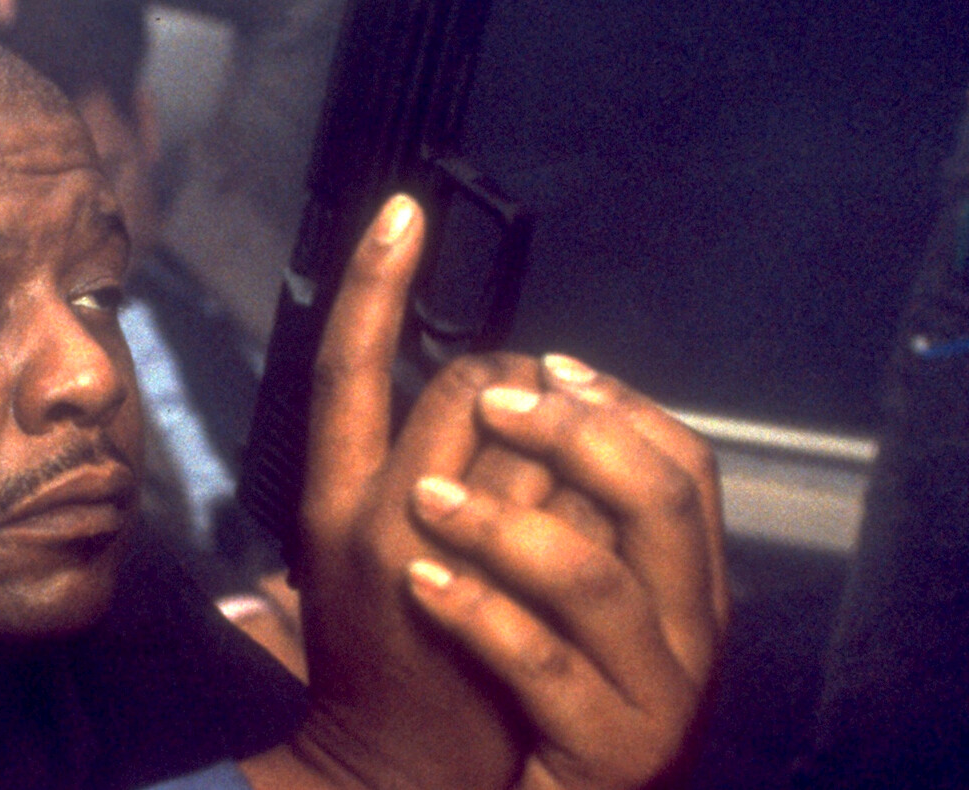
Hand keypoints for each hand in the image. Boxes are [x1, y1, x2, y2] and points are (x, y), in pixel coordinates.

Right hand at [240, 194, 725, 788]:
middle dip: (519, 388)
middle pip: (472, 386)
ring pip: (536, 438)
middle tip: (531, 422)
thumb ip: (396, 465)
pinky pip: (575, 501)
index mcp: (327, 494)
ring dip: (565, 446)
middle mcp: (375, 512)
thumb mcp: (345, 542)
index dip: (374, 281)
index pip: (345, 364)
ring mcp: (441, 553)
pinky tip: (583, 528)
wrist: (394, 756)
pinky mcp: (502, 591)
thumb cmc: (378, 638)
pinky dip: (594, 498)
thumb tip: (478, 394)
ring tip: (556, 492)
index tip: (402, 209)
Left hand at [410, 358, 726, 788]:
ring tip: (425, 499)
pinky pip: (543, 665)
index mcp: (689, 588)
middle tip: (491, 403)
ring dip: (502, 523)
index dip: (620, 405)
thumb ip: (577, 521)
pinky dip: (478, 614)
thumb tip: (526, 399)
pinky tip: (422, 584)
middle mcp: (693, 637)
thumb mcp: (575, 602)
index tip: (550, 364)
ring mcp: (655, 698)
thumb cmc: (537, 703)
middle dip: (572, 435)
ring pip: (595, 581)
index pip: (686, 466)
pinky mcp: (608, 753)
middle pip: (658, 500)